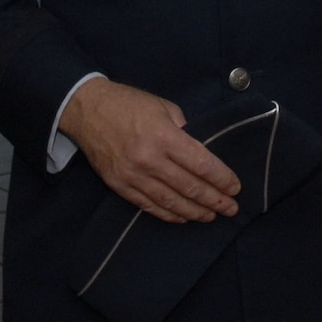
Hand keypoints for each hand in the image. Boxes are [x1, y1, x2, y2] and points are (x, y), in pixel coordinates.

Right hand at [59, 77, 239, 223]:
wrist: (86, 110)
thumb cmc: (129, 104)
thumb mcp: (163, 107)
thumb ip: (185, 130)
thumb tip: (202, 152)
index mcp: (163, 136)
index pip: (201, 164)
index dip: (221, 179)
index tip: (236, 188)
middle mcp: (149, 159)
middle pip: (189, 187)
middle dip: (215, 200)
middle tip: (231, 209)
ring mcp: (133, 175)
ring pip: (171, 201)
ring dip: (195, 211)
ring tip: (212, 216)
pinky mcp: (120, 185)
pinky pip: (149, 205)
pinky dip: (168, 214)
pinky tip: (183, 217)